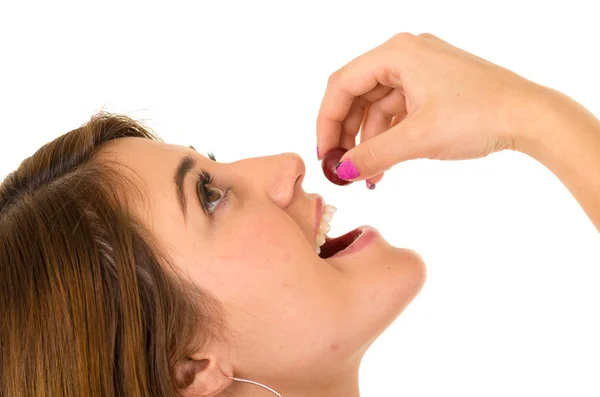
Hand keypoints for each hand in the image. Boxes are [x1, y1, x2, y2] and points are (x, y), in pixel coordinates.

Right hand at [316, 32, 540, 185]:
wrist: (531, 118)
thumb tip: (342, 171)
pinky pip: (399, 112)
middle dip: (348, 135)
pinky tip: (387, 166)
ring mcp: (421, 70)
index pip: (342, 85)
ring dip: (370, 142)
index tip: (323, 154)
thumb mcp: (417, 139)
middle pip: (358, 95)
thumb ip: (373, 155)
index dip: (327, 121)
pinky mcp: (434, 87)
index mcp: (397, 52)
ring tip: (369, 176)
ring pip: (378, 107)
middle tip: (342, 167)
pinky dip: (390, 138)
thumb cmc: (479, 116)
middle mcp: (405, 54)